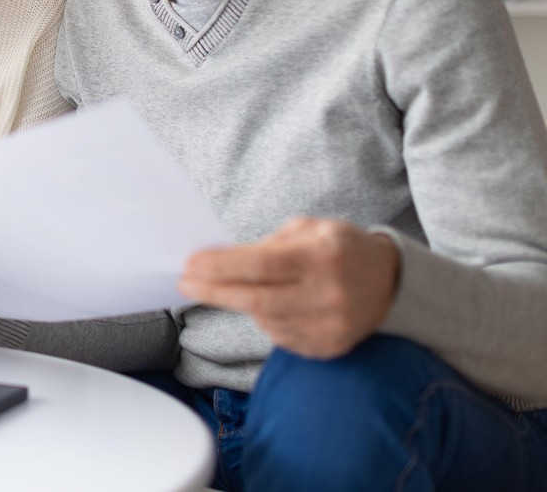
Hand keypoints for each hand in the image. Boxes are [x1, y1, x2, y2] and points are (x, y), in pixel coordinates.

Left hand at [178, 217, 400, 358]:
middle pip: (257, 300)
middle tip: (186, 284)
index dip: (221, 267)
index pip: (261, 265)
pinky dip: (263, 320)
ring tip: (222, 290)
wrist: (391, 283)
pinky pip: (281, 337)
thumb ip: (267, 245)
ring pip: (265, 321)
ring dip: (237, 305)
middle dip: (214, 291)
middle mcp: (330, 294)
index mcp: (323, 256)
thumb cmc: (340, 248)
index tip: (190, 264)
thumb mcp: (309, 230)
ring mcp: (332, 326)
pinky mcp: (330, 347)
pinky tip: (260, 306)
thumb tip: (218, 260)